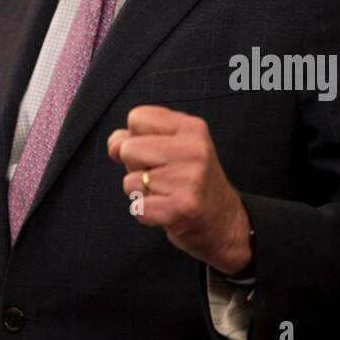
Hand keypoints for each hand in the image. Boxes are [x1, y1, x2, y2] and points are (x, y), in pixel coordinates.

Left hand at [107, 104, 252, 274]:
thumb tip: (114, 145)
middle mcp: (193, 149)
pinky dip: (146, 213)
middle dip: (136, 166)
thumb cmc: (190, 181)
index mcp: (191, 127)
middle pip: (128, 148)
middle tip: (163, 177)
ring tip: (167, 194)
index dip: (137, 137)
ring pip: (129, 181)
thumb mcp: (172, 148)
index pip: (137, 117)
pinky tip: (167, 210)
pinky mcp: (183, 207)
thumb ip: (138, 137)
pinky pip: (137, 207)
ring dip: (142, 193)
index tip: (158, 152)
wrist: (224, 222)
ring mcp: (190, 179)